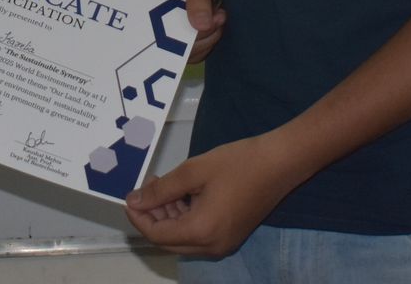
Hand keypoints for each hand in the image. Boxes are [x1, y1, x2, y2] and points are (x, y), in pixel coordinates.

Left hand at [124, 135, 299, 257]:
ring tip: (163, 186)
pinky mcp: (231, 236)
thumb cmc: (239, 163)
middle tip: (147, 188)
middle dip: (152, 217)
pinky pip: (198, 235)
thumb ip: (162, 189)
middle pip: (168, 241)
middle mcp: (211, 246)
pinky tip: (183, 195)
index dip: (139, 217)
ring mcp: (223, 244)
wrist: (281, 164)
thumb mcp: (194, 170)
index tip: (130, 196)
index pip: (156, 234)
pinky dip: (185, 219)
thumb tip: (135, 201)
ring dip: (168, 217)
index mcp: (201, 231)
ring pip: (183, 240)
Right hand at [154, 0, 224, 62]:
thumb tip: (202, 25)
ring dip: (209, 39)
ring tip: (219, 17)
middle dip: (203, 34)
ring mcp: (172, 34)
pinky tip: (216, 26)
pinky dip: (210, 43)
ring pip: (189, 53)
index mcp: (154, 6)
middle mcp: (159, 24)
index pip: (162, 30)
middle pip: (177, 46)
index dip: (184, 33)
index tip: (205, 22)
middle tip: (219, 15)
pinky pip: (197, 53)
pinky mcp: (185, 42)